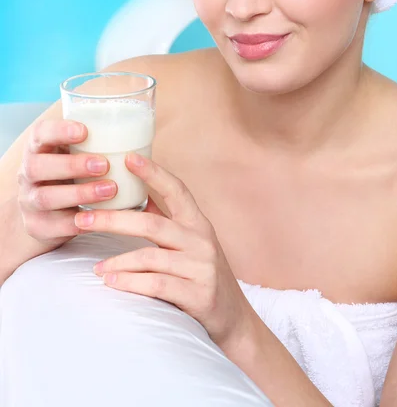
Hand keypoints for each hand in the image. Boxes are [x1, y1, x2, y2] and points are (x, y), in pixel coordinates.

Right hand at [17, 119, 116, 244]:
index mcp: (38, 149)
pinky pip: (56, 225)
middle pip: (37, 166)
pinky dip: (80, 222)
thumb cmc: (69, 174)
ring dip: (80, 193)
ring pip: (46, 197)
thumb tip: (136, 129)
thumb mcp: (73, 155)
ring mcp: (29, 202)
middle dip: (72, 165)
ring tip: (111, 189)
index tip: (85, 130)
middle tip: (104, 164)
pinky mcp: (38, 226)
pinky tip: (101, 217)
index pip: (40, 133)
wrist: (44, 213)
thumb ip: (92, 143)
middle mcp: (27, 174)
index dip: (59, 130)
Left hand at [75, 152, 255, 350]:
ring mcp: (201, 267)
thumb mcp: (190, 244)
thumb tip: (137, 193)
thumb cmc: (202, 276)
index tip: (128, 157)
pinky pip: (157, 285)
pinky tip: (112, 282)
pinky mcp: (198, 295)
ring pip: (150, 257)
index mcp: (198, 223)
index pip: (177, 189)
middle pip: (152, 223)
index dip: (153, 172)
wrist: (234, 318)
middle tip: (82, 220)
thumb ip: (166, 221)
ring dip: (117, 261)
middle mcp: (201, 240)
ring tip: (96, 268)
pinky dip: (130, 282)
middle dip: (113, 220)